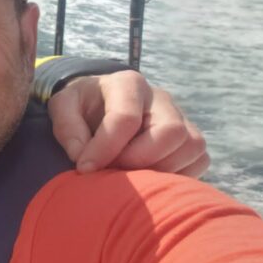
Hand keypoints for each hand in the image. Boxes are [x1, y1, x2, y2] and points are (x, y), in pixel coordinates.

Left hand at [47, 70, 209, 176]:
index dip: (105, 148)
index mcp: (127, 84)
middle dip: (140, 159)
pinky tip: (149, 178)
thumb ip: (67, 127)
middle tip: (113, 172)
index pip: (126, 118)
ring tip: (129, 176)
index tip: (84, 168)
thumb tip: (81, 155)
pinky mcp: (190, 139)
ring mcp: (181, 118)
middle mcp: (160, 98)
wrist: (100, 103)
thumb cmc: (82, 106)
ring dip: (160, 170)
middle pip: (171, 132)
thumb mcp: (62, 106)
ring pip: (192, 147)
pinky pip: (200, 161)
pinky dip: (178, 175)